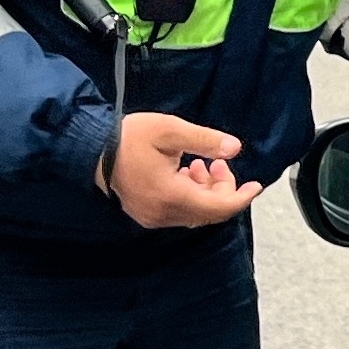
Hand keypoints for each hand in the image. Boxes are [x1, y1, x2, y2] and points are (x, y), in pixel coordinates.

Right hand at [102, 111, 263, 228]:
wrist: (91, 149)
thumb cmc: (128, 137)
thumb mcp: (170, 130)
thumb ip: (205, 140)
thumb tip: (235, 148)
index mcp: (171, 196)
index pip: (218, 208)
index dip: (241, 197)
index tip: (256, 185)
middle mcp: (163, 213)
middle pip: (209, 212)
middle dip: (222, 188)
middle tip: (217, 161)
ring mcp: (153, 217)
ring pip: (195, 212)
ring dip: (205, 190)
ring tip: (199, 163)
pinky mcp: (146, 214)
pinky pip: (179, 212)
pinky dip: (190, 195)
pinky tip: (184, 172)